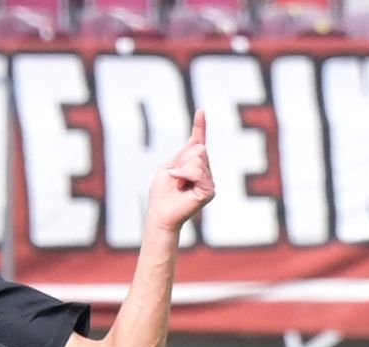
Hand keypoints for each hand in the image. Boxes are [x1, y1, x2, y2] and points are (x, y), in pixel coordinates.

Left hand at [147, 110, 213, 235]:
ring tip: (178, 184)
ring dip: (182, 169)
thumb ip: (184, 154)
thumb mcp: (168, 167)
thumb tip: (199, 145)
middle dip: (182, 160)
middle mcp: (204, 170)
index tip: (201, 111)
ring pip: (199, 158)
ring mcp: (209, 180)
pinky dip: (186, 175)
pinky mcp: (210, 190)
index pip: (198, 141)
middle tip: (175, 177)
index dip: (200, 126)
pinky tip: (183, 187)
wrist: (159, 213)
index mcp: (192, 163)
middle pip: (199, 148)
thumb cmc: (161, 193)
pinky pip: (199, 171)